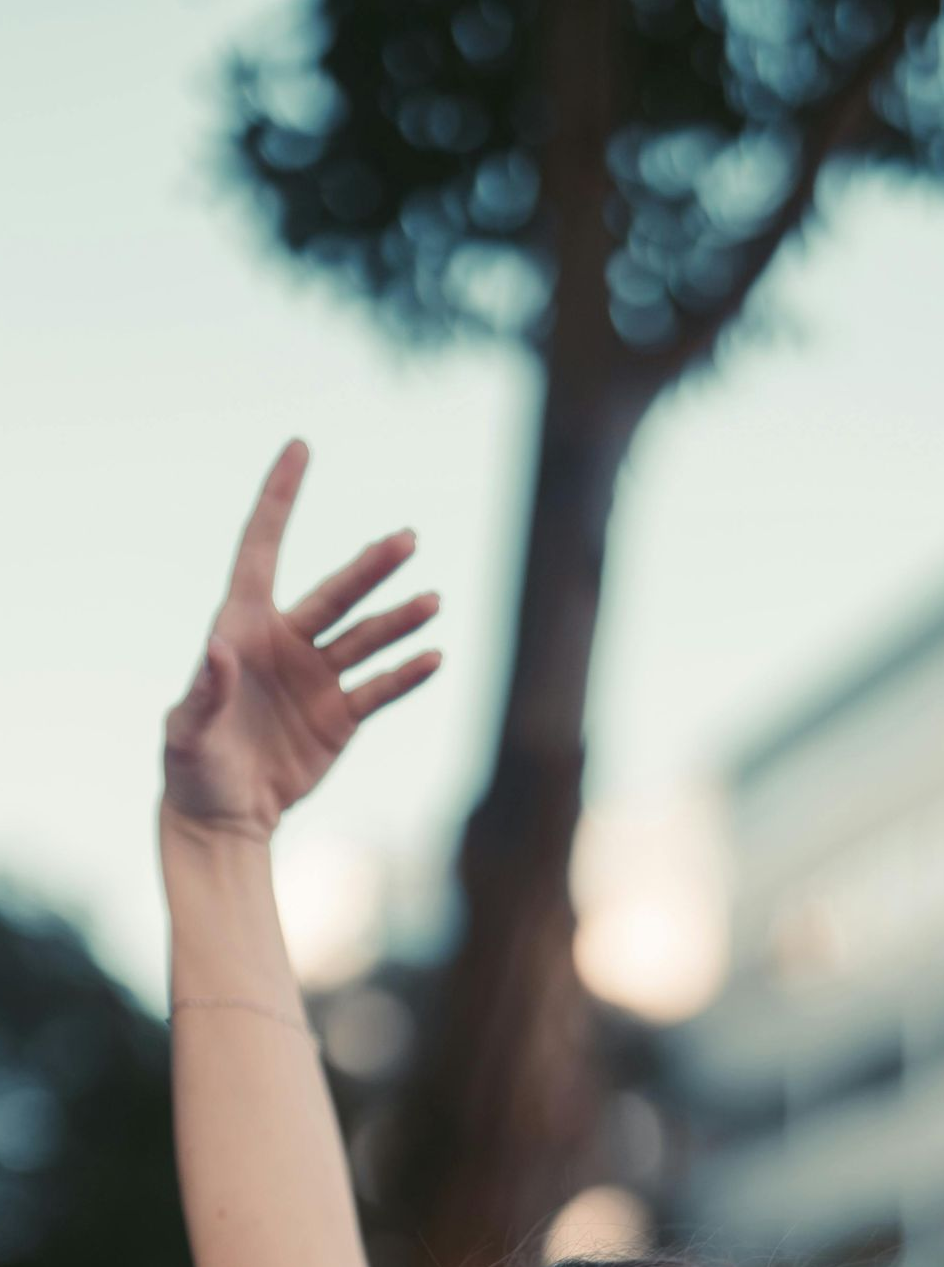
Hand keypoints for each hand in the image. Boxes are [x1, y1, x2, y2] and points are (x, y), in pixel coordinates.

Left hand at [163, 442, 442, 842]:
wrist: (223, 816)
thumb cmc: (193, 767)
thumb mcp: (187, 730)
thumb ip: (205, 689)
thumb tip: (220, 650)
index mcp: (242, 628)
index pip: (261, 549)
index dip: (279, 500)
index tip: (300, 449)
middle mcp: (284, 643)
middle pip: (335, 594)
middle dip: (370, 568)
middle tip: (406, 540)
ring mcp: (317, 678)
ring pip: (366, 638)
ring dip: (399, 620)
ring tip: (433, 602)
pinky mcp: (341, 717)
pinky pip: (380, 689)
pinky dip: (406, 674)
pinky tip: (434, 658)